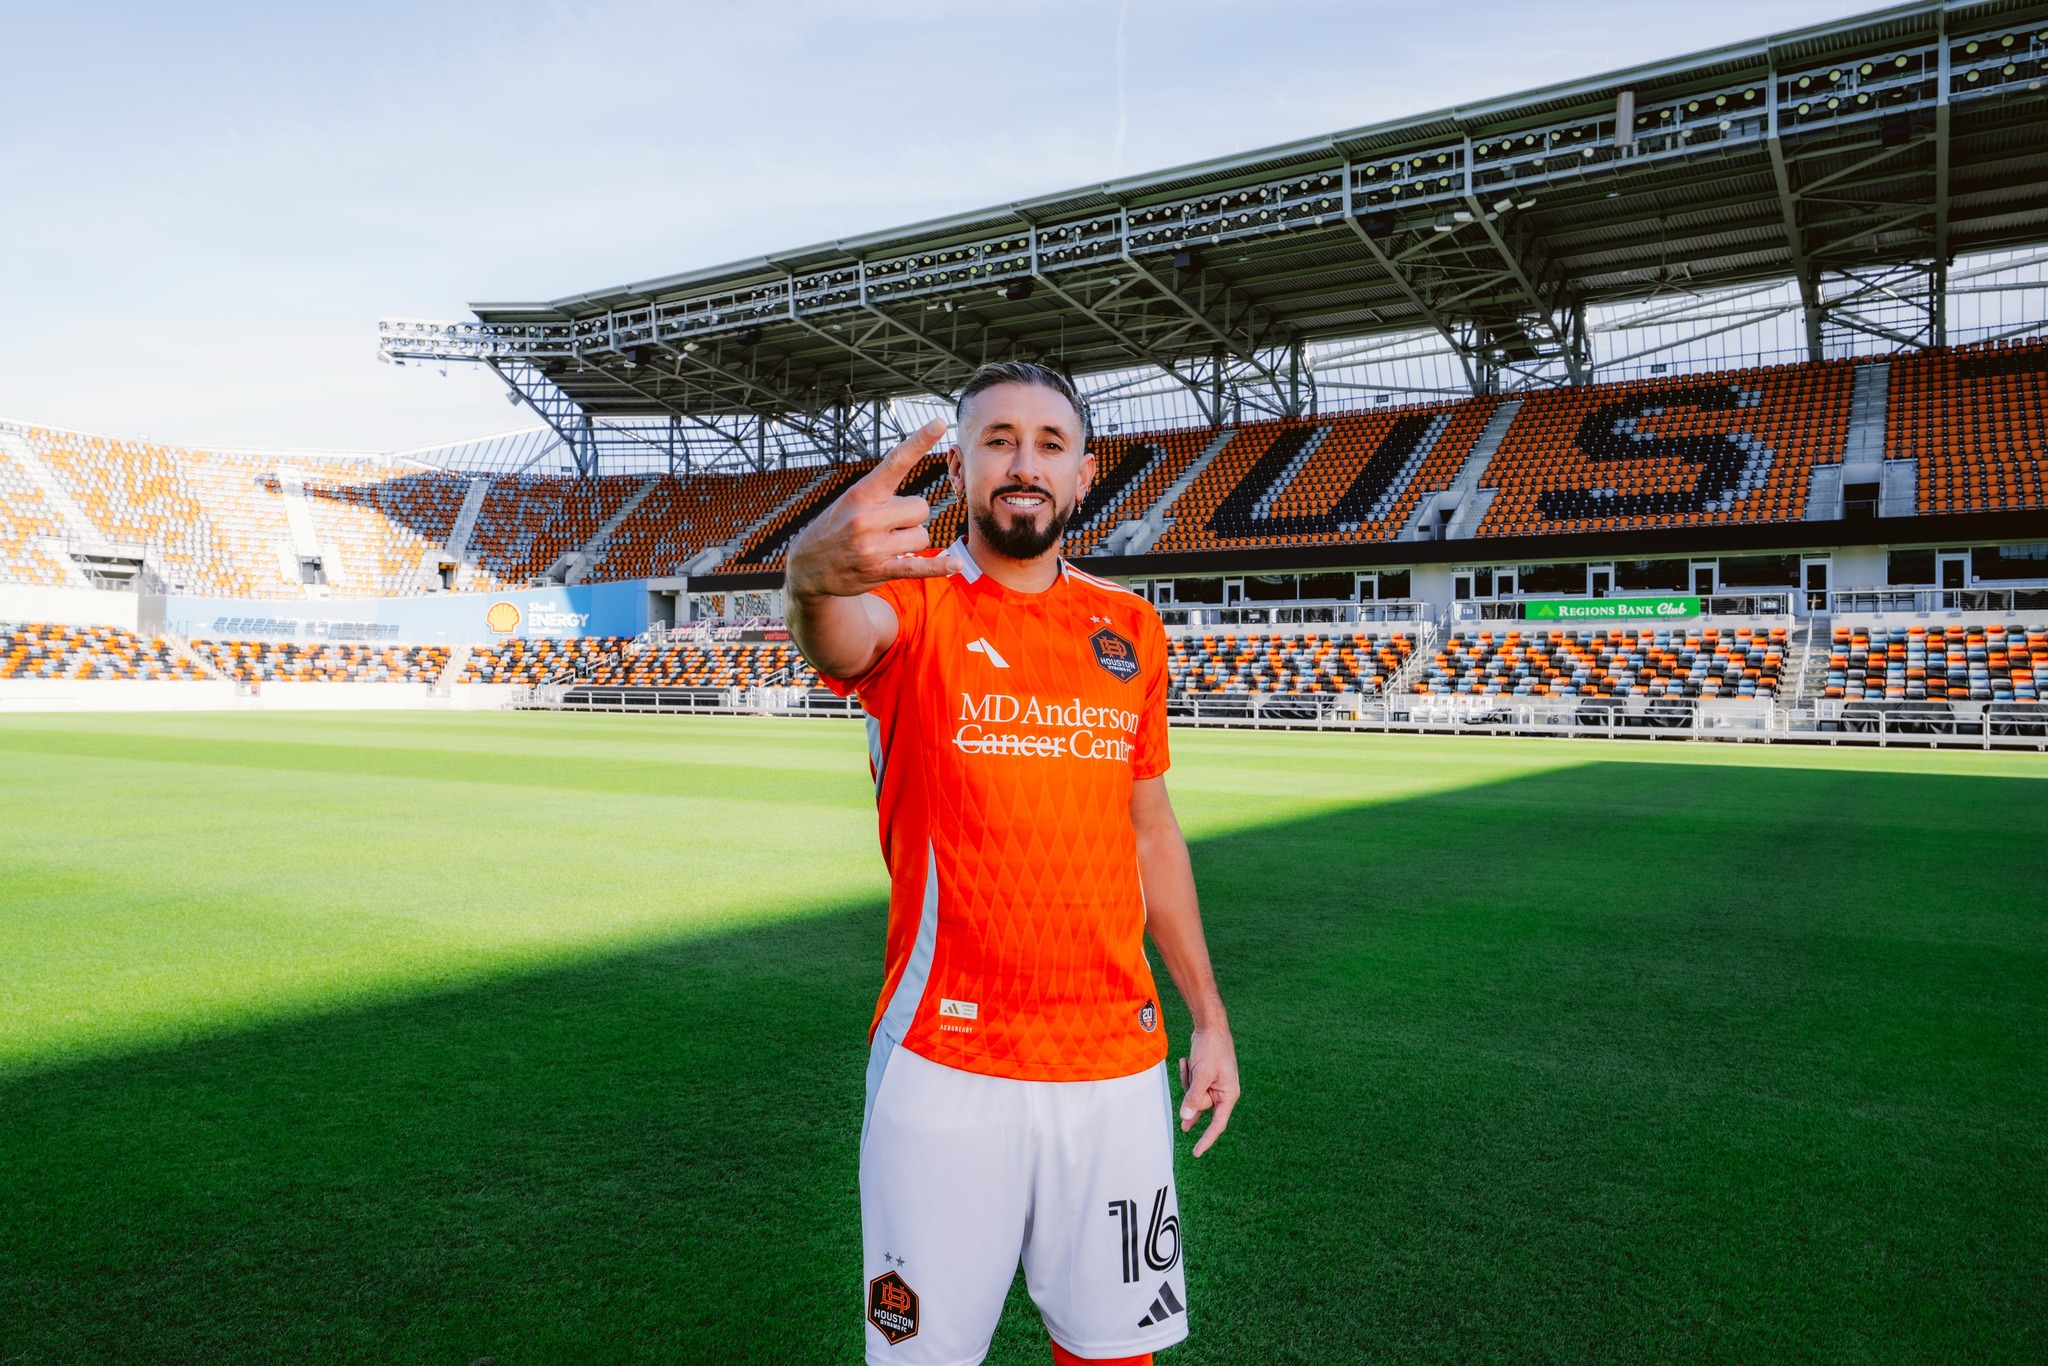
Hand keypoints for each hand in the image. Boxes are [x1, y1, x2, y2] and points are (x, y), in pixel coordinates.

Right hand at [785, 419, 958, 599]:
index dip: (919, 441)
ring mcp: (872, 546)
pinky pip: (918, 566)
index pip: (895, 461)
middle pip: (921, 508)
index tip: (939, 423)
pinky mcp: (879, 570)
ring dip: (910, 543)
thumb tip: (918, 502)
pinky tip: (955, 562)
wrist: (808, 566)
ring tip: (884, 546)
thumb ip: (883, 495)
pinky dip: (938, 566)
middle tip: (887, 526)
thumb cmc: (836, 528)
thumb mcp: (851, 501)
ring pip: (922, 537)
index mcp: (862, 493)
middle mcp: (866, 517)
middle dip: (911, 517)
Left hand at [1177, 1025, 1239, 1157]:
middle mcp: (1223, 1093)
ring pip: (1193, 1096)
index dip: (1207, 1139)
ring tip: (1189, 1063)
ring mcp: (1213, 1085)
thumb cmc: (1212, 1049)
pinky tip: (1186, 1061)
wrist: (1211, 1027)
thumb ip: (1194, 1097)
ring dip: (1187, 1081)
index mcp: (1229, 1095)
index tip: (1196, 1153)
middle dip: (1191, 1092)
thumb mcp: (1202, 1074)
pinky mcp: (1205, 1078)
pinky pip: (1192, 1085)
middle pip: (1200, 1106)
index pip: (1217, 1124)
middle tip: (1193, 1069)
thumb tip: (1186, 1118)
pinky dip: (1187, 1075)